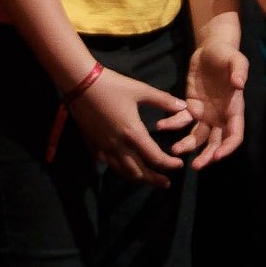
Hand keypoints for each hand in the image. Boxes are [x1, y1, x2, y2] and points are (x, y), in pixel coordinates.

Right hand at [66, 68, 189, 187]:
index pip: (155, 158)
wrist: (81, 83)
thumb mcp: (141, 89)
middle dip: (154, 180)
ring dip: (137, 177)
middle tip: (166, 183)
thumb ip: (163, 100)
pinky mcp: (92, 145)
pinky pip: (106, 163)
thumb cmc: (113, 85)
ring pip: (122, 171)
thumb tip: (184, 105)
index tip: (178, 165)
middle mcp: (119, 146)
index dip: (169, 164)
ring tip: (146, 178)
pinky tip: (121, 165)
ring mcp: (103, 147)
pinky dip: (117, 167)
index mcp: (133, 133)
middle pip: (139, 172)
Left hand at [169, 33, 248, 168]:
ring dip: (187, 145)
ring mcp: (205, 114)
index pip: (235, 135)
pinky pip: (181, 120)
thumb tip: (238, 84)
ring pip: (197, 136)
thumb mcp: (236, 59)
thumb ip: (239, 71)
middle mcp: (220, 117)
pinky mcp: (191, 106)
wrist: (210, 48)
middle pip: (216, 142)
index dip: (227, 148)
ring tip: (174, 150)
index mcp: (234, 110)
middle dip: (207, 156)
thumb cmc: (226, 54)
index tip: (217, 156)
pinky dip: (172, 124)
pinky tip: (161, 125)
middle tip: (196, 166)